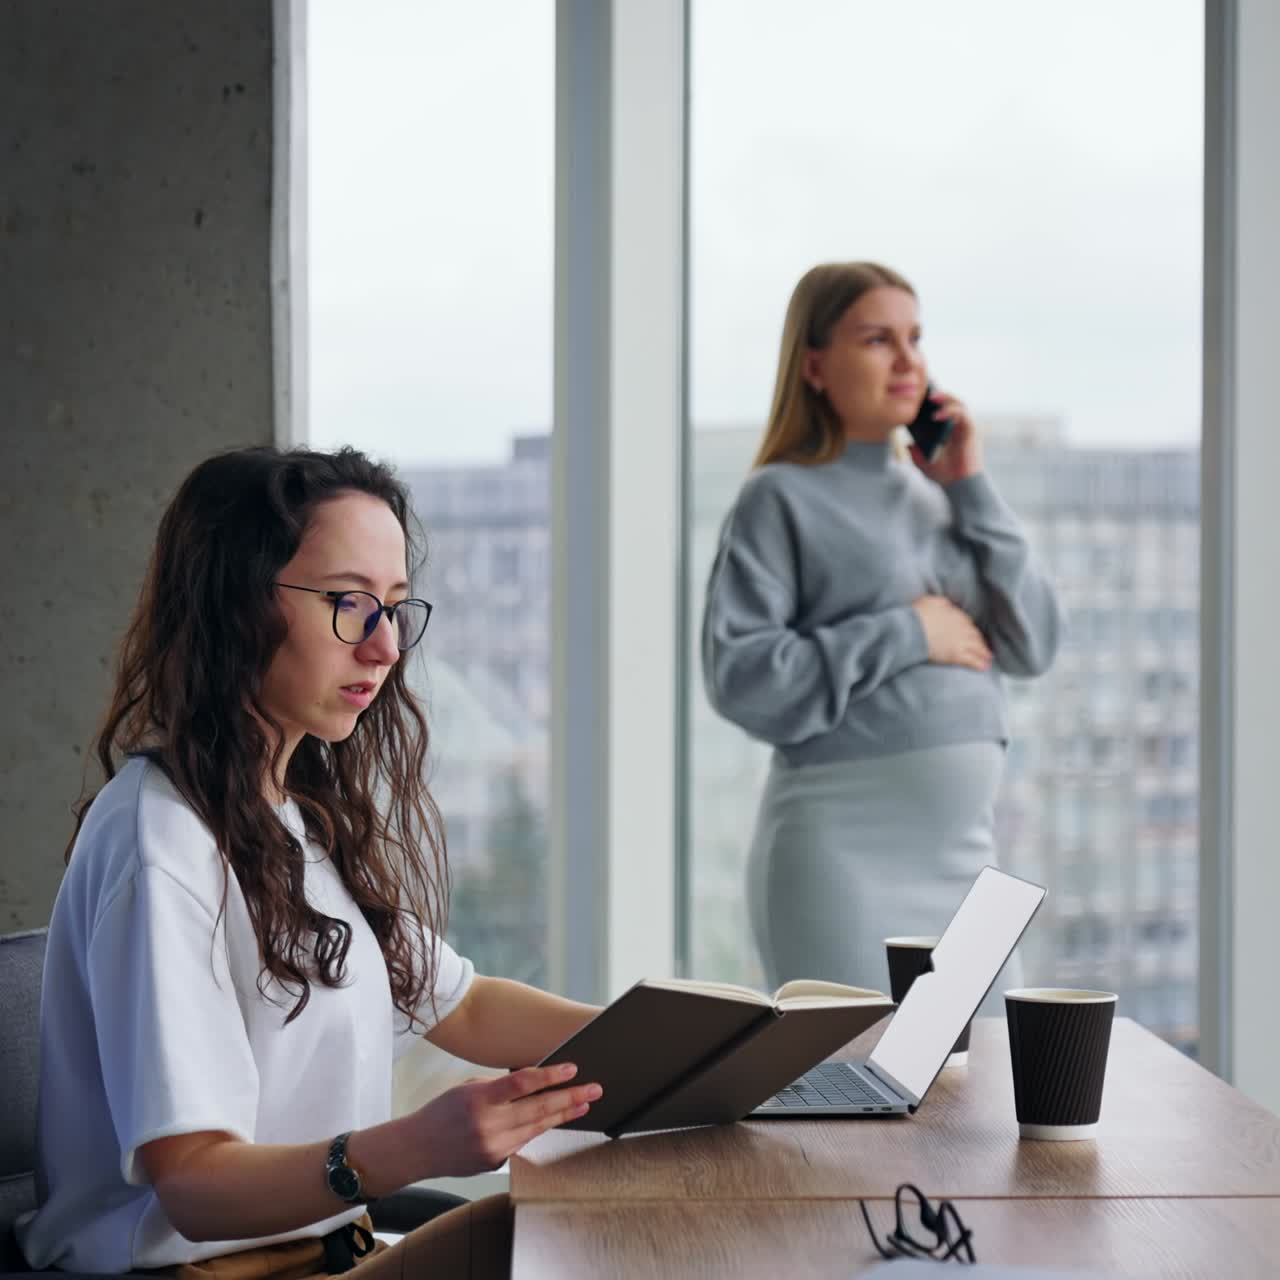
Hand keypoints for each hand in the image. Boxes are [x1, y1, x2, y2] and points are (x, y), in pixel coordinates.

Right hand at [410, 1063, 601, 1176]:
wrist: (418, 1148)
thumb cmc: (442, 1111)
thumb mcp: (468, 1087)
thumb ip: (500, 1087)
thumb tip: (534, 1082)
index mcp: (479, 1099)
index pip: (521, 1083)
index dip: (550, 1075)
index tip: (571, 1068)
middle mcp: (488, 1125)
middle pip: (538, 1109)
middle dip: (570, 1098)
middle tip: (594, 1089)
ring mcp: (493, 1147)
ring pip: (537, 1127)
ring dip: (564, 1115)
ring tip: (584, 1104)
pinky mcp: (495, 1161)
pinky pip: (525, 1140)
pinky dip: (541, 1128)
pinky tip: (557, 1119)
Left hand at [907, 389, 982, 485]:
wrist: (959, 485)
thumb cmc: (943, 474)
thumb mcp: (921, 461)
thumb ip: (914, 452)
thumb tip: (906, 444)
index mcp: (945, 428)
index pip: (939, 407)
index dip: (930, 398)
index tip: (916, 391)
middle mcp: (956, 424)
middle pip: (949, 401)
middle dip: (937, 392)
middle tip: (924, 388)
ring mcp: (964, 426)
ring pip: (958, 403)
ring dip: (946, 397)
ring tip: (932, 396)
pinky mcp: (971, 430)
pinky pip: (963, 414)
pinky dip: (951, 412)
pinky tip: (938, 415)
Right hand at [912, 595, 992, 671]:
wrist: (913, 629)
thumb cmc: (918, 614)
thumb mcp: (931, 601)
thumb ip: (941, 603)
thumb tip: (947, 606)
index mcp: (955, 614)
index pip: (966, 621)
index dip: (968, 628)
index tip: (970, 633)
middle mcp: (961, 627)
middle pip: (974, 634)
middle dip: (979, 641)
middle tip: (983, 647)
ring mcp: (960, 641)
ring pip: (976, 647)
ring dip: (983, 652)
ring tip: (988, 657)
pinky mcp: (956, 655)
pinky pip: (971, 660)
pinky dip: (979, 664)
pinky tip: (984, 667)